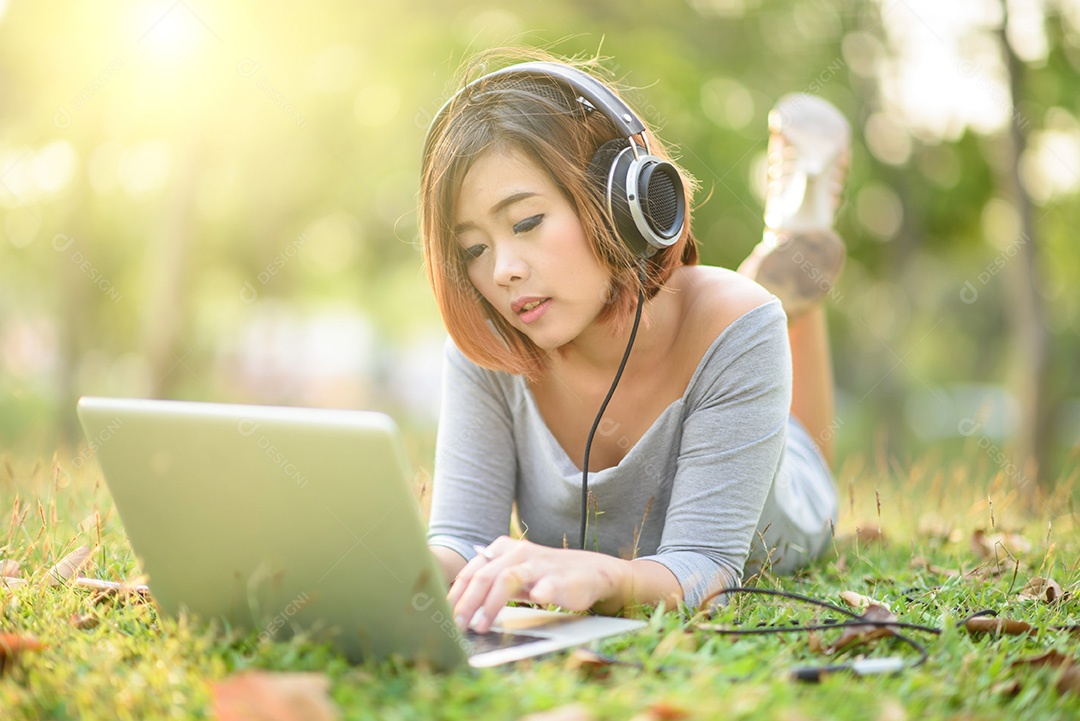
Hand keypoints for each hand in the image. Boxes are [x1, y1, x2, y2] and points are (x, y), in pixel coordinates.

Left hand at [448, 536, 626, 633]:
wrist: (591, 573)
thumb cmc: (546, 576)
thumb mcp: (514, 574)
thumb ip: (490, 582)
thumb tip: (457, 607)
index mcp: (503, 549)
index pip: (472, 571)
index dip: (455, 595)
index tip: (443, 615)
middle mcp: (519, 553)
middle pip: (485, 576)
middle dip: (467, 603)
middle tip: (457, 626)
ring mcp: (540, 565)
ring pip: (508, 579)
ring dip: (491, 604)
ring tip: (481, 626)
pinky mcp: (560, 579)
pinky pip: (546, 585)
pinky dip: (538, 593)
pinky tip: (531, 602)